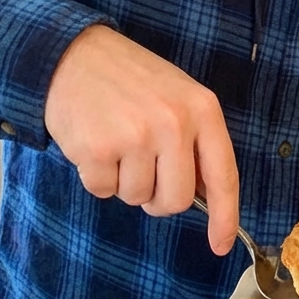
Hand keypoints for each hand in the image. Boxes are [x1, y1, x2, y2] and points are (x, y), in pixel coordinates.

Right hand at [43, 24, 238, 254]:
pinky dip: (96, 177)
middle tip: (142, 169)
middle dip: (158, 198)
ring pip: (137, 198)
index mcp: (202, 110)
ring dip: (124, 181)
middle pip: (176, 200)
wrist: (73, 54)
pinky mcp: (98, 150)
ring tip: (116, 141)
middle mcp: (174, 124)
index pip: (223, 175)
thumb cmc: (130, 78)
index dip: (224, 216)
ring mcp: (136, 137)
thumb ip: (195, 140)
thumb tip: (205, 196)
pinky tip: (94, 143)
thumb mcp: (177, 96)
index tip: (220, 245)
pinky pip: (103, 191)